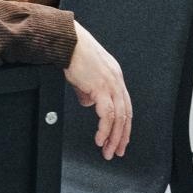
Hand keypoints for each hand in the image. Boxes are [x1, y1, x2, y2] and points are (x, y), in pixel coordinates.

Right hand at [64, 21, 131, 159]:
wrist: (67, 41)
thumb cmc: (72, 52)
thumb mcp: (83, 75)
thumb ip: (87, 90)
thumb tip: (88, 103)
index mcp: (115, 76)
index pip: (125, 106)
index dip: (124, 125)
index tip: (120, 138)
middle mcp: (116, 81)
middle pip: (125, 114)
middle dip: (122, 136)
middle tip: (117, 151)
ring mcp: (111, 84)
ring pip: (118, 118)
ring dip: (113, 137)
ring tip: (108, 150)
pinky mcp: (101, 87)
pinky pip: (107, 115)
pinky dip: (105, 130)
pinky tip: (100, 139)